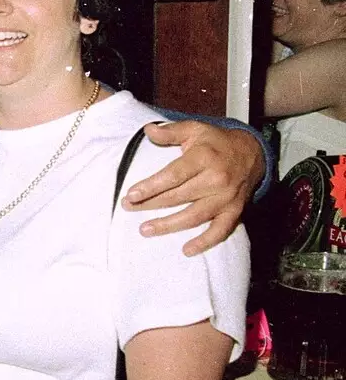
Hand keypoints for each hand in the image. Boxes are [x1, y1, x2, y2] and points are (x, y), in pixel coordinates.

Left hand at [123, 120, 261, 255]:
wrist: (252, 153)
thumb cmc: (216, 142)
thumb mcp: (195, 129)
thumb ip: (170, 131)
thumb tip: (148, 130)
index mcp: (205, 158)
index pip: (173, 175)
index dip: (151, 186)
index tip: (130, 195)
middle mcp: (217, 179)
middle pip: (179, 197)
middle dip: (151, 204)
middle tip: (128, 209)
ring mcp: (227, 198)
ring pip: (194, 216)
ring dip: (169, 225)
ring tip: (145, 230)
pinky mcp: (235, 211)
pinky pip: (220, 230)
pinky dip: (205, 242)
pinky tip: (187, 250)